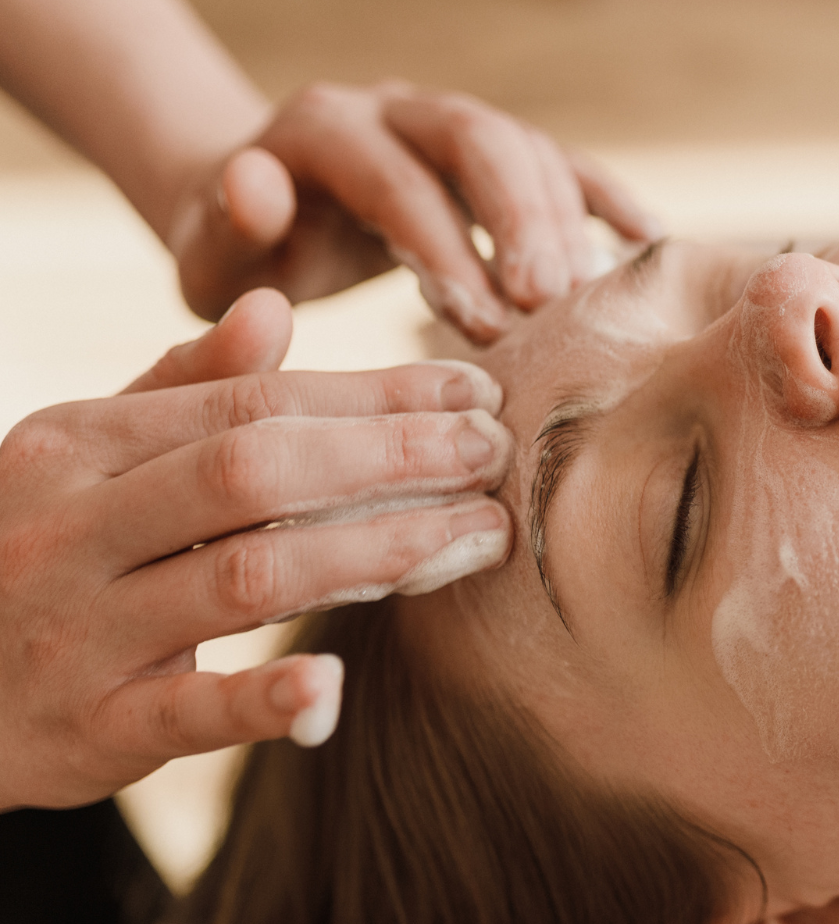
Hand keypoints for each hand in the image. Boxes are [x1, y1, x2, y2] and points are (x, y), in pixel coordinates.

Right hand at [0, 289, 514, 809]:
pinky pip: (184, 714)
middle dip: (392, 457)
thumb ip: (177, 387)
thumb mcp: (83, 455)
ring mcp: (76, 630)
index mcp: (80, 444)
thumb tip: (272, 308)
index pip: (253, 403)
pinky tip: (335, 686)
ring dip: (376, 552)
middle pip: (258, 472)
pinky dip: (263, 699)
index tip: (473, 393)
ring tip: (477, 537)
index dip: (374, 396)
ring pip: (246, 577)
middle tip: (494, 454)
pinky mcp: (87, 730)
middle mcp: (73, 526)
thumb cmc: (37, 551)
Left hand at [167, 80, 659, 343]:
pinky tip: (648, 241)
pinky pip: (562, 163)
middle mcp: (396, 109)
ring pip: (526, 147)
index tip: (482, 322)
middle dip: (519, 218)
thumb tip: (259, 184)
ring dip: (564, 220)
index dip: (444, 245)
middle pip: (476, 139)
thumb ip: (227, 225)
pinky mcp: (494, 156)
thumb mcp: (213, 253)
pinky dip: (606, 198)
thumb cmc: (244, 256)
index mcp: (324, 130)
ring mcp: (451, 126)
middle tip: (551, 300)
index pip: (395, 178)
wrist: (268, 217)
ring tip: (588, 298)